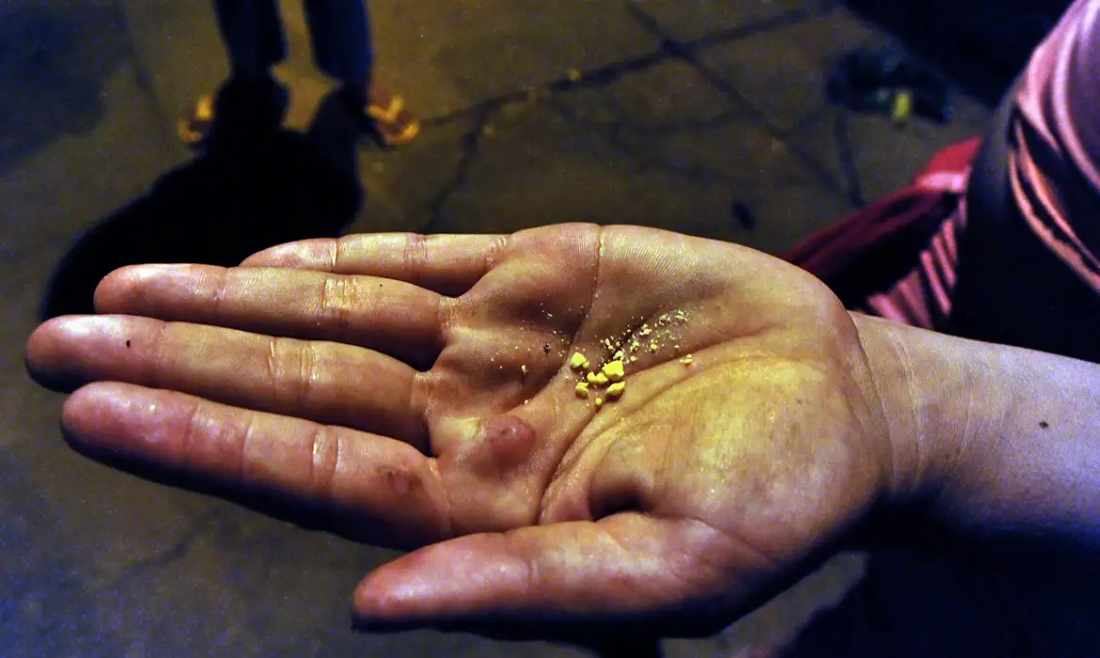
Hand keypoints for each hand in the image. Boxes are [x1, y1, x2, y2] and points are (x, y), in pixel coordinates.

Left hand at [26, 224, 891, 634]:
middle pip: (296, 394)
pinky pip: (416, 265)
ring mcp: (495, 346)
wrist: (846, 406)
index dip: (204, 444)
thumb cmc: (775, 503)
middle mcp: (467, 425)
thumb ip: (524, 591)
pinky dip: (336, 262)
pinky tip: (260, 267)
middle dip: (177, 367)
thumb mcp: (668, 574)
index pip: (315, 478)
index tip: (95, 412)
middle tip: (53, 345)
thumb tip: (372, 613)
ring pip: (335, 322)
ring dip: (227, 307)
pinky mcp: (537, 277)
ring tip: (118, 292)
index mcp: (483, 509)